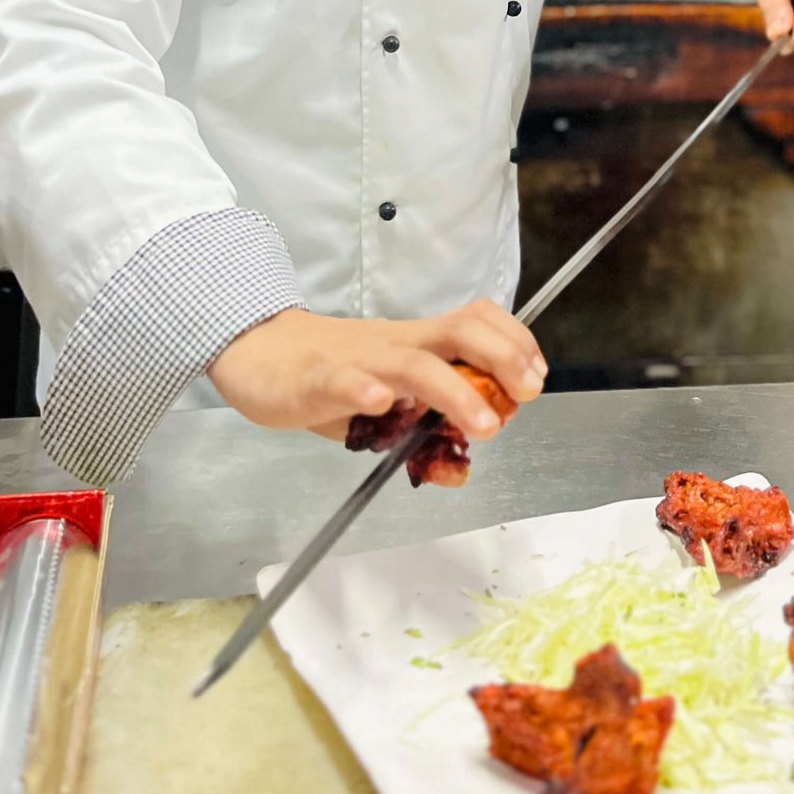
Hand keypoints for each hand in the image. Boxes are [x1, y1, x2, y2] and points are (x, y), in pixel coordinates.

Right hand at [208, 299, 546, 442]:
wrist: (259, 352)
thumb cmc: (329, 374)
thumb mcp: (385, 407)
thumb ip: (424, 432)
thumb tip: (459, 470)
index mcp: (416, 344)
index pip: (476, 323)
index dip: (514, 342)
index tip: (534, 377)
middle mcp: (396, 345)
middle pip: (460, 331)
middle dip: (503, 357)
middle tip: (524, 395)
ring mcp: (358, 360)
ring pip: (414, 362)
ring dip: (455, 391)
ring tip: (483, 423)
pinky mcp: (317, 379)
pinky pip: (343, 380)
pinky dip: (365, 390)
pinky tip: (383, 403)